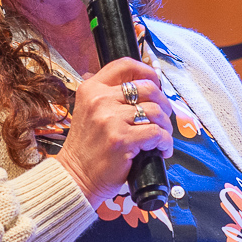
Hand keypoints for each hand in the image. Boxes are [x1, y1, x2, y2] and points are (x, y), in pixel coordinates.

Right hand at [55, 57, 174, 208]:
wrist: (75, 176)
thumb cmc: (87, 148)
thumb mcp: (89, 111)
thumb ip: (108, 96)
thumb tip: (142, 84)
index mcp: (92, 89)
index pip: (124, 65)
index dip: (146, 71)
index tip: (156, 82)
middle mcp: (100, 100)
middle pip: (148, 88)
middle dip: (163, 103)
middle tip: (163, 116)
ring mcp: (110, 120)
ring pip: (156, 111)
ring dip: (165, 126)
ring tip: (161, 137)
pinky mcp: (122, 140)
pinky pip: (157, 133)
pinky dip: (165, 142)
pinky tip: (161, 150)